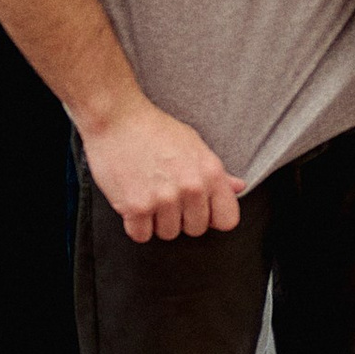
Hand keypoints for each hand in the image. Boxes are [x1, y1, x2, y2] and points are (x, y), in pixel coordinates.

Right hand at [84, 97, 243, 242]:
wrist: (116, 118)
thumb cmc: (154, 129)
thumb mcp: (194, 144)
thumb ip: (217, 173)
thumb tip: (238, 187)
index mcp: (210, 173)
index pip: (227, 220)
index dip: (213, 217)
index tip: (200, 210)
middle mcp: (191, 188)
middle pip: (196, 230)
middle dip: (182, 218)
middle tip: (166, 196)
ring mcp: (164, 199)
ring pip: (168, 234)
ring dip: (157, 221)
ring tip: (148, 194)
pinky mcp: (136, 207)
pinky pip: (141, 235)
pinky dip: (135, 224)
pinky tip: (133, 202)